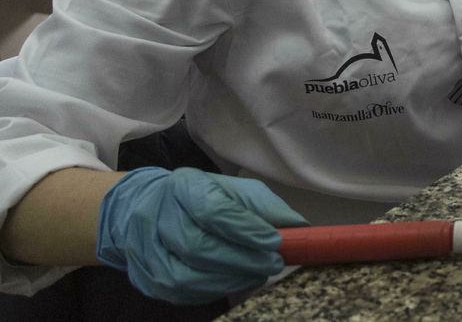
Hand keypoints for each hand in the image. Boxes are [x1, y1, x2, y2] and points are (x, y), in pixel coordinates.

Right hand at [97, 167, 306, 304]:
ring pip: (189, 276)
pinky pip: (183, 293)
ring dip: (232, 280)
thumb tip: (298, 226)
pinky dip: (215, 290)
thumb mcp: (231, 188)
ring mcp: (147, 252)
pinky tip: (235, 282)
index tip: (275, 241)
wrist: (144, 211)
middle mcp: (158, 218)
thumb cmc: (199, 197)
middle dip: (244, 260)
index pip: (213, 210)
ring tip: (259, 273)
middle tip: (273, 263)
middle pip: (200, 247)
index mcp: (183, 188)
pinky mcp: (147, 279)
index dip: (246, 229)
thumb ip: (263, 205)